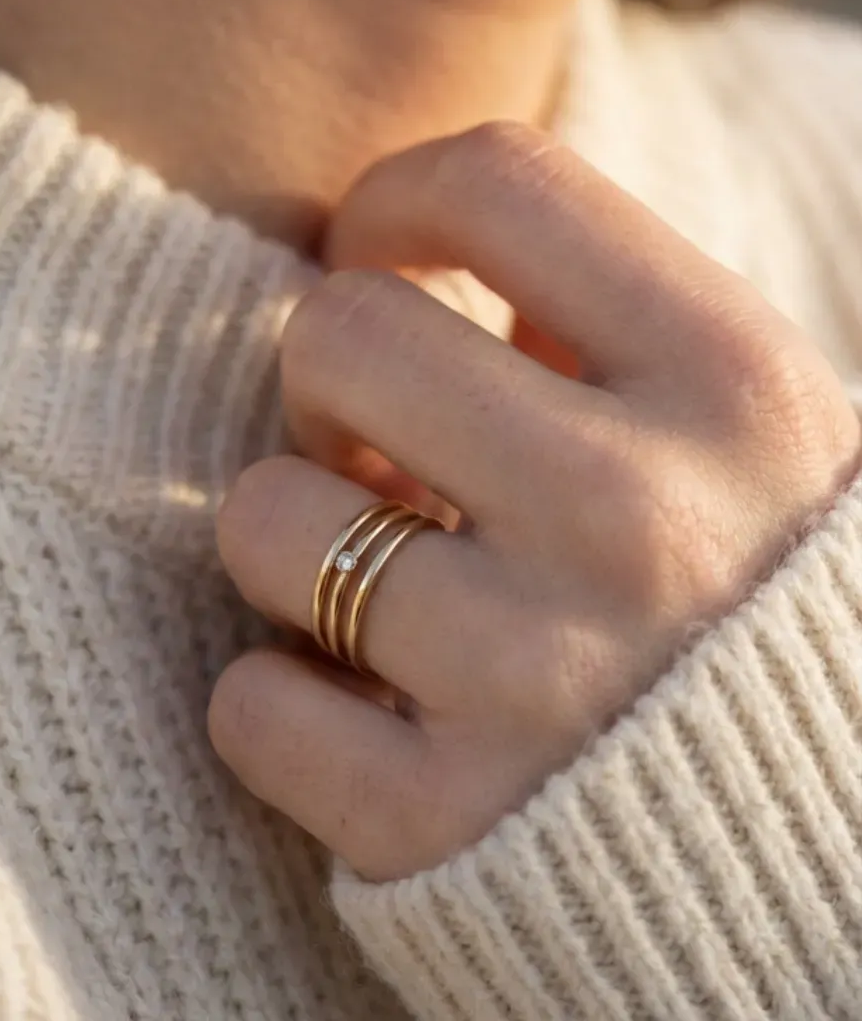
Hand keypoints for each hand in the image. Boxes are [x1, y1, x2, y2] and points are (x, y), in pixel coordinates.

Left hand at [209, 122, 860, 884]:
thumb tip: (439, 250)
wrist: (836, 870)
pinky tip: (369, 709)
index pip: (502, 180)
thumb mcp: (755, 433)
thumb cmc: (758, 600)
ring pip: (262, 516)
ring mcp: (539, 678)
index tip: (386, 256)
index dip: (398, 200)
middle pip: (341, 330)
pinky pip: (249, 706)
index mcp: (737, 386)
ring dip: (298, 544)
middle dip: (330, 382)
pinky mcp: (445, 828)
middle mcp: (641, 518)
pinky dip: (286, 704)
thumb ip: (613, 323)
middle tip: (381, 449)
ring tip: (384, 585)